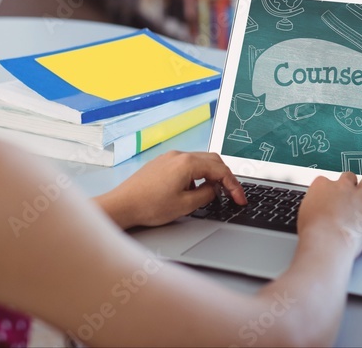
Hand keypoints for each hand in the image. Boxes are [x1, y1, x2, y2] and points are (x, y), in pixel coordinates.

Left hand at [97, 151, 245, 228]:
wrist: (121, 206)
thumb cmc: (148, 206)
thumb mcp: (185, 206)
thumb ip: (206, 195)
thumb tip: (214, 189)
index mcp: (187, 163)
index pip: (220, 170)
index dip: (234, 186)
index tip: (239, 199)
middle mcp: (179, 156)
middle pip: (212, 161)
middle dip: (225, 177)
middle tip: (232, 194)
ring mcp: (169, 158)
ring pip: (199, 162)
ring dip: (210, 176)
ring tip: (212, 195)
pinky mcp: (161, 163)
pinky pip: (186, 165)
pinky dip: (196, 176)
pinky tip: (192, 191)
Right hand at [296, 172, 361, 256]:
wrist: (327, 240)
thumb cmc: (313, 232)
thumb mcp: (305, 214)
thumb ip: (314, 206)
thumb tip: (317, 209)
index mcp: (322, 185)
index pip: (327, 181)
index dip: (330, 191)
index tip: (331, 200)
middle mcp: (342, 185)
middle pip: (349, 177)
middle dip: (350, 186)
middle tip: (349, 200)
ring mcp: (360, 194)